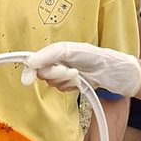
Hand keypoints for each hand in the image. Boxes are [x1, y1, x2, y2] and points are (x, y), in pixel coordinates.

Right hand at [22, 42, 140, 97]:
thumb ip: (49, 55)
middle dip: (55, 74)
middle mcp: (56, 62)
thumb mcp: (71, 50)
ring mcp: (63, 74)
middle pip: (42, 74)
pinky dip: (70, 87)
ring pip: (52, 83)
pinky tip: (80, 82)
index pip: (35, 61)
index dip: (29, 70)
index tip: (27, 81)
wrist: (114, 73)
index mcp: (55, 51)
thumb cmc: (95, 57)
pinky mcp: (70, 84)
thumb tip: (30, 62)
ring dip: (65, 81)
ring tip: (78, 74)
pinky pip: (61, 89)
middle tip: (69, 71)